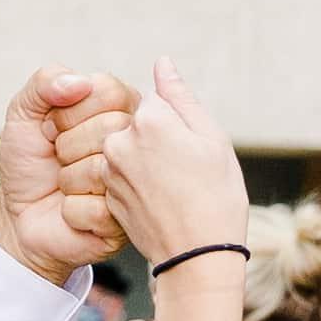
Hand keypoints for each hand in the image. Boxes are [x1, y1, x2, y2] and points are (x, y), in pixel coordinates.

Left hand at [0, 67, 128, 273]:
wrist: (18, 214)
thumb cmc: (29, 160)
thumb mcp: (24, 112)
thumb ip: (45, 82)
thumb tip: (78, 82)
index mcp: (119, 108)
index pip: (110, 91)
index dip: (70, 112)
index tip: (53, 128)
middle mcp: (134, 142)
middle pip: (111, 128)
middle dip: (67, 146)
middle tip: (59, 158)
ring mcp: (135, 182)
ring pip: (103, 169)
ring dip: (68, 179)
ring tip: (66, 184)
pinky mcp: (126, 221)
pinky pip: (98, 209)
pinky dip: (72, 211)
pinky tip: (73, 210)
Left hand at [99, 61, 247, 266]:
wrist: (197, 258)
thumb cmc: (217, 197)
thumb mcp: (212, 139)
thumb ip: (181, 97)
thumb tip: (162, 62)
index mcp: (150, 119)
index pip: (157, 101)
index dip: (178, 123)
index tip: (190, 149)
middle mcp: (120, 141)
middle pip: (136, 124)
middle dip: (156, 141)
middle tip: (181, 172)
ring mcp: (108, 171)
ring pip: (125, 151)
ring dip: (143, 164)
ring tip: (169, 190)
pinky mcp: (103, 197)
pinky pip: (117, 178)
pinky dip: (133, 186)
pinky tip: (156, 204)